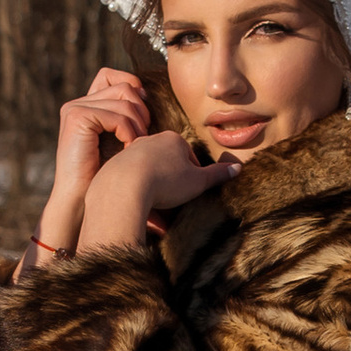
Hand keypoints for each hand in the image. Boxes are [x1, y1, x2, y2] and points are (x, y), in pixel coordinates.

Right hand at [37, 65, 150, 253]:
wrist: (83, 200)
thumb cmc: (105, 176)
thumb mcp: (118, 140)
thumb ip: (125, 116)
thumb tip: (146, 93)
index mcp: (86, 106)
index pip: (111, 75)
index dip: (132, 85)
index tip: (143, 112)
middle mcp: (78, 103)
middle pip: (124, 86)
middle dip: (141, 110)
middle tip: (142, 138)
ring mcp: (75, 108)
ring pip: (124, 99)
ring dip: (137, 125)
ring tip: (135, 147)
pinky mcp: (77, 117)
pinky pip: (117, 115)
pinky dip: (129, 133)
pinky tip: (127, 150)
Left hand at [77, 130, 237, 255]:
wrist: (124, 187)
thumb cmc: (165, 181)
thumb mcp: (198, 181)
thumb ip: (217, 175)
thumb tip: (237, 168)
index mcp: (173, 139)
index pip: (189, 157)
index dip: (192, 178)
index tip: (190, 193)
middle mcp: (150, 140)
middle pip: (167, 163)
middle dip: (171, 184)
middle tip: (174, 203)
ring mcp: (130, 151)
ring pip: (148, 172)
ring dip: (154, 190)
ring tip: (157, 211)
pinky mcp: (113, 165)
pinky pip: (130, 181)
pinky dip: (136, 193)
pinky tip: (139, 209)